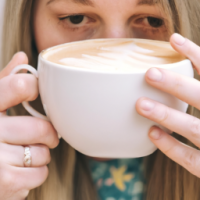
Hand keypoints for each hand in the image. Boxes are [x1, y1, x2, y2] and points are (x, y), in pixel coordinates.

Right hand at [0, 52, 58, 199]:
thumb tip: (22, 56)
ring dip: (39, 155)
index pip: (18, 85)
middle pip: (42, 128)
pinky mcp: (4, 183)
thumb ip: (4, 82)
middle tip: (43, 136)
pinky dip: (36, 173)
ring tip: (22, 154)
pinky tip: (19, 171)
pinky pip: (40, 174)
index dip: (35, 87)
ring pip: (43, 153)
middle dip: (47, 135)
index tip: (36, 92)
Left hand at [136, 33, 199, 177]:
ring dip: (167, 115)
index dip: (196, 54)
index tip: (173, 40)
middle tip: (150, 73)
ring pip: (195, 128)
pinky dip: (171, 146)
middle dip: (176, 85)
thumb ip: (199, 90)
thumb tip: (185, 69)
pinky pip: (190, 158)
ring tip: (140, 104)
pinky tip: (152, 133)